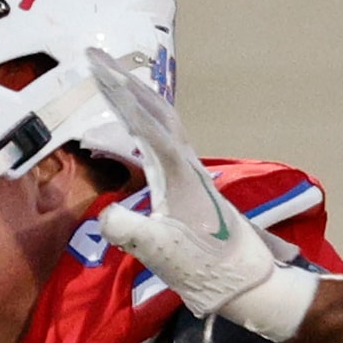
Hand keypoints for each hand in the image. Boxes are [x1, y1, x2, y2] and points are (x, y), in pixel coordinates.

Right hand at [86, 49, 314, 341]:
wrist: (248, 281)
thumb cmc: (207, 269)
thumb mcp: (162, 253)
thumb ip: (131, 231)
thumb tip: (106, 215)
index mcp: (179, 174)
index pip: (145, 124)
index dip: (118, 95)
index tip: (95, 69)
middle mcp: (188, 164)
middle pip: (156, 110)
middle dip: (124, 83)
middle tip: (96, 60)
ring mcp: (193, 173)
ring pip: (165, 120)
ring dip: (138, 97)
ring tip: (114, 80)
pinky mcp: (193, 185)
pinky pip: (167, 138)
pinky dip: (148, 119)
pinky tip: (139, 125)